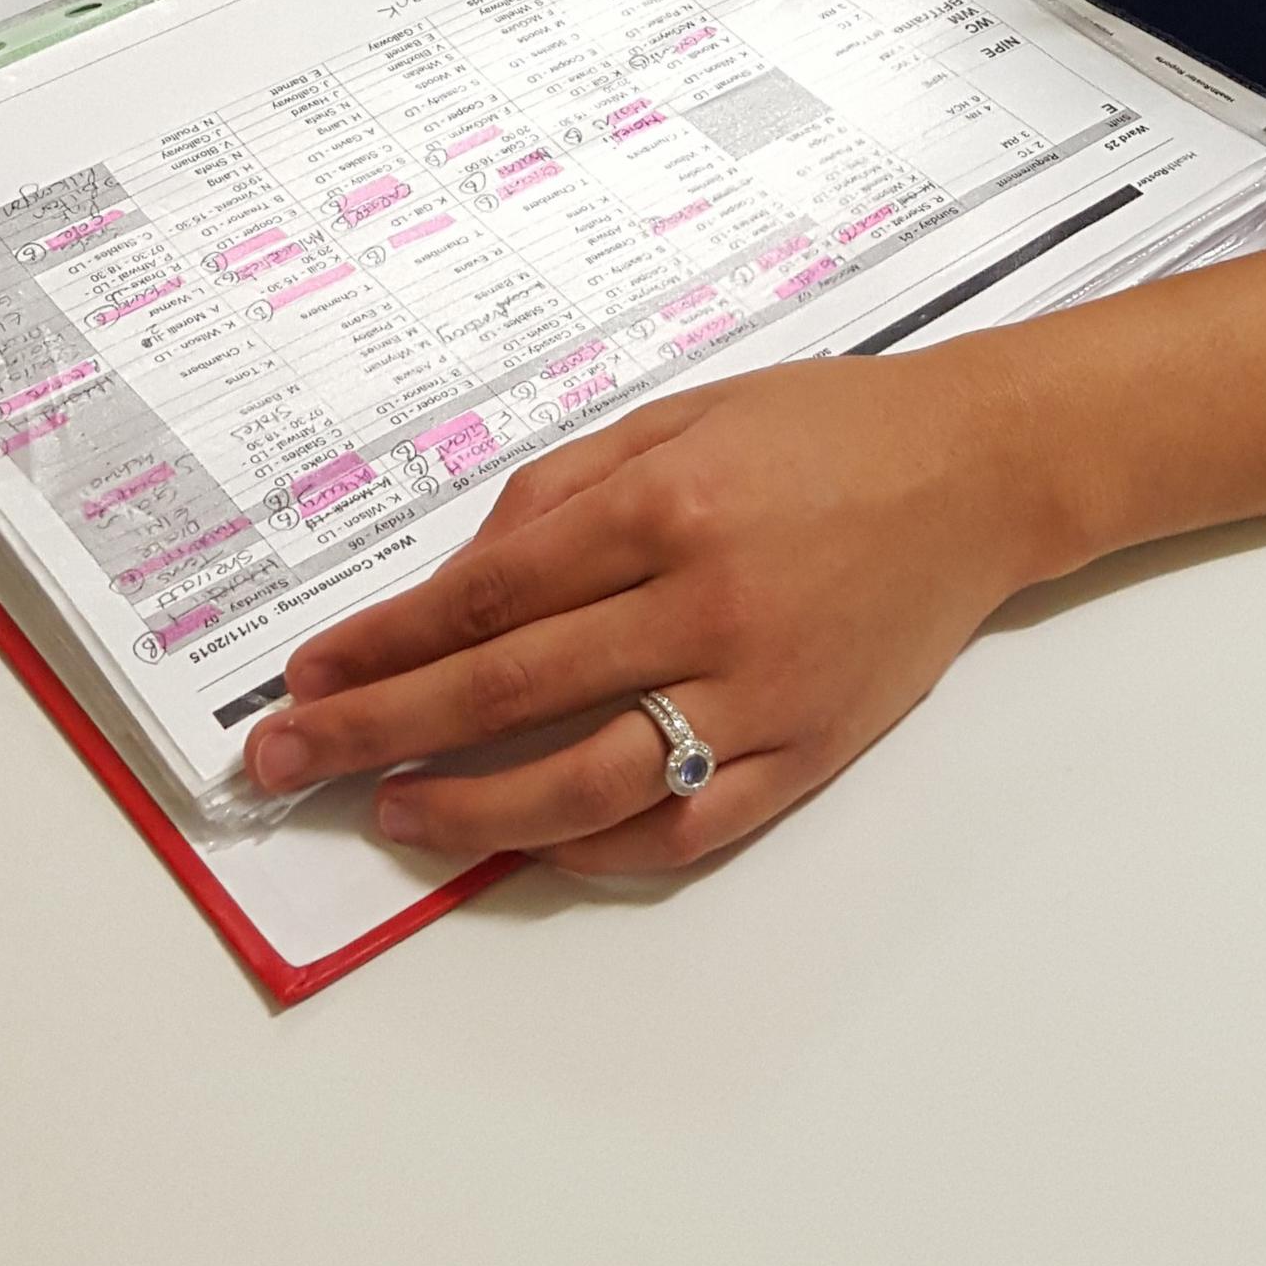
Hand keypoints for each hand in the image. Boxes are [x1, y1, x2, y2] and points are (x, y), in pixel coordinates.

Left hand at [244, 348, 1054, 874]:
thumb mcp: (682, 415)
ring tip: (394, 816)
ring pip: (585, 781)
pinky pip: (687, 825)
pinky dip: (600, 850)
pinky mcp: (808, 752)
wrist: (977, 469)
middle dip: (379, 729)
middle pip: (507, 690)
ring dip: (470, 811)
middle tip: (287, 759)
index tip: (308, 675)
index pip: (486, 595)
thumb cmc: (823, 428)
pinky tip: (532, 846)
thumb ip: (564, 490)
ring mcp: (759, 692)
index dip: (382, 641)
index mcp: (665, 507)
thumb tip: (459, 582)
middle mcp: (703, 605)